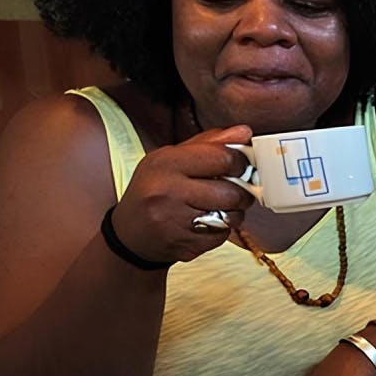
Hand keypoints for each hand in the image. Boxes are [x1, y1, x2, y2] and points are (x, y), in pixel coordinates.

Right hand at [111, 125, 256, 262]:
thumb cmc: (154, 190)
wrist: (130, 234)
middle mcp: (167, 191)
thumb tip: (244, 132)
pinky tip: (207, 224)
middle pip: (231, 191)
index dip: (240, 162)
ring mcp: (175, 221)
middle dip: (243, 191)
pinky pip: (223, 235)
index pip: (222, 158)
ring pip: (231, 215)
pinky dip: (223, 230)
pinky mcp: (185, 244)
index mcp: (165, 163)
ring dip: (235, 212)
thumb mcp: (171, 159)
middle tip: (238, 189)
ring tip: (222, 206)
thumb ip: (209, 143)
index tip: (241, 166)